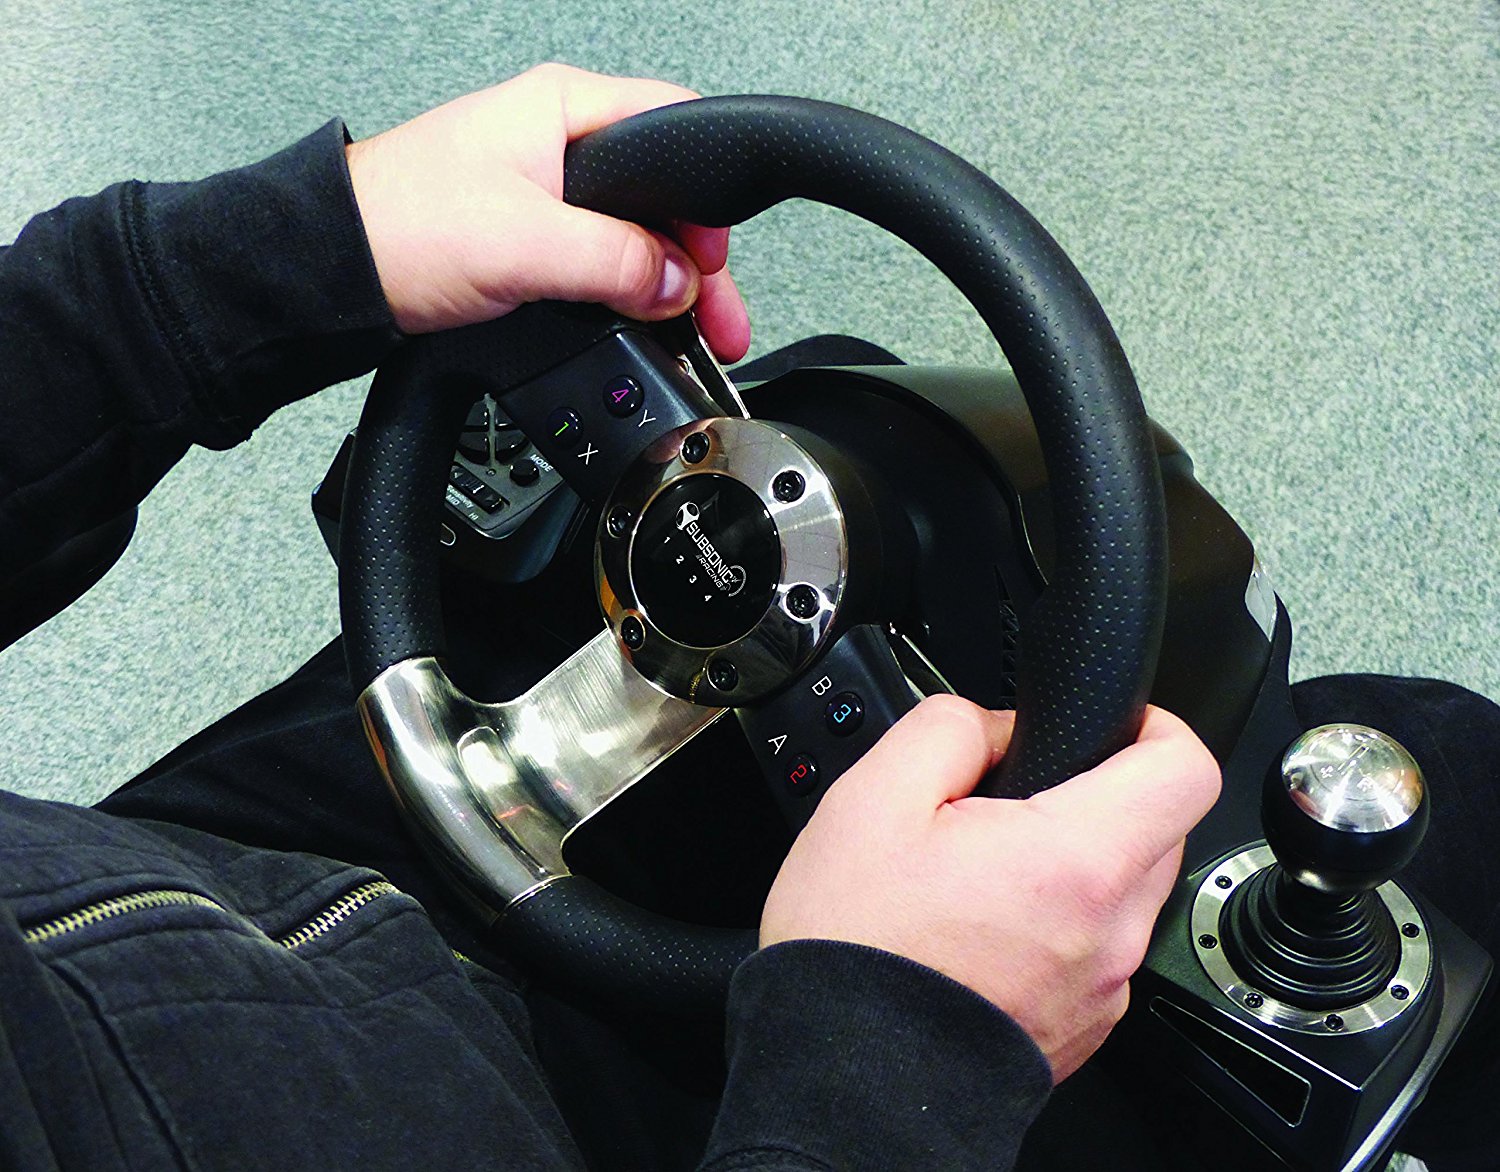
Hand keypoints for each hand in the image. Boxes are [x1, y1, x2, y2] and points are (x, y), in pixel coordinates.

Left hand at [345, 63, 749, 360]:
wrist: (334, 271)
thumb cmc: (402, 226)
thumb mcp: (526, 243)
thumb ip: (615, 261)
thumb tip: (679, 284)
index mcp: (565, 108)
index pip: (676, 128)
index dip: (707, 201)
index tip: (713, 264)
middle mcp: (561, 139)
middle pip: (663, 194)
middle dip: (696, 261)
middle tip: (718, 319)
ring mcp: (547, 187)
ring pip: (634, 232)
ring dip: (665, 283)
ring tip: (689, 331)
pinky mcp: (530, 232)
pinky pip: (600, 257)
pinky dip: (626, 293)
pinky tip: (639, 323)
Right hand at [760, 696, 1220, 1082]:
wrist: (846, 1081)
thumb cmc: (858, 951)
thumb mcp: (872, 799)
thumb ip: (947, 730)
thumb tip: (991, 725)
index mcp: (1074, 861)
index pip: (1187, 769)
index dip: (1156, 726)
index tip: (1116, 725)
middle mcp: (1111, 932)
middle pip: (1157, 828)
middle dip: (1097, 794)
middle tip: (1007, 802)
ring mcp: (1104, 989)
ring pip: (1125, 891)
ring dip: (1075, 863)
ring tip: (983, 872)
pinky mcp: (1084, 1026)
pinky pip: (1098, 948)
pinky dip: (1058, 923)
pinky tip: (984, 927)